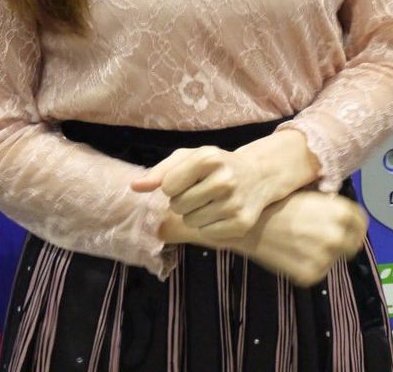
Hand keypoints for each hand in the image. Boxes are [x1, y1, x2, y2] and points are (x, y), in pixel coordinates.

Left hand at [131, 144, 274, 240]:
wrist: (258, 176)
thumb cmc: (215, 165)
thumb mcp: (189, 158)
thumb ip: (160, 172)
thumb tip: (134, 187)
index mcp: (209, 158)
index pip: (168, 186)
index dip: (173, 186)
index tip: (186, 180)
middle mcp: (224, 180)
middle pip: (178, 206)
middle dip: (183, 201)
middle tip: (200, 192)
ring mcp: (234, 203)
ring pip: (191, 222)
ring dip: (195, 214)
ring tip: (210, 201)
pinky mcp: (241, 224)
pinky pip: (207, 234)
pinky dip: (209, 226)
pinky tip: (221, 213)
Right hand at [230, 190, 368, 286]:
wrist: (251, 224)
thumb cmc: (275, 202)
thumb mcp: (307, 193)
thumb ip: (329, 203)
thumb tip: (338, 207)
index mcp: (341, 213)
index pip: (361, 223)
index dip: (355, 224)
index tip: (350, 226)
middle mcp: (338, 236)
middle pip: (353, 244)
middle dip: (343, 240)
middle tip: (326, 236)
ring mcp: (325, 258)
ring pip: (335, 258)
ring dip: (326, 252)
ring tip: (304, 241)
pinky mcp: (311, 274)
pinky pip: (319, 270)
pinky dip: (311, 263)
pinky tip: (295, 251)